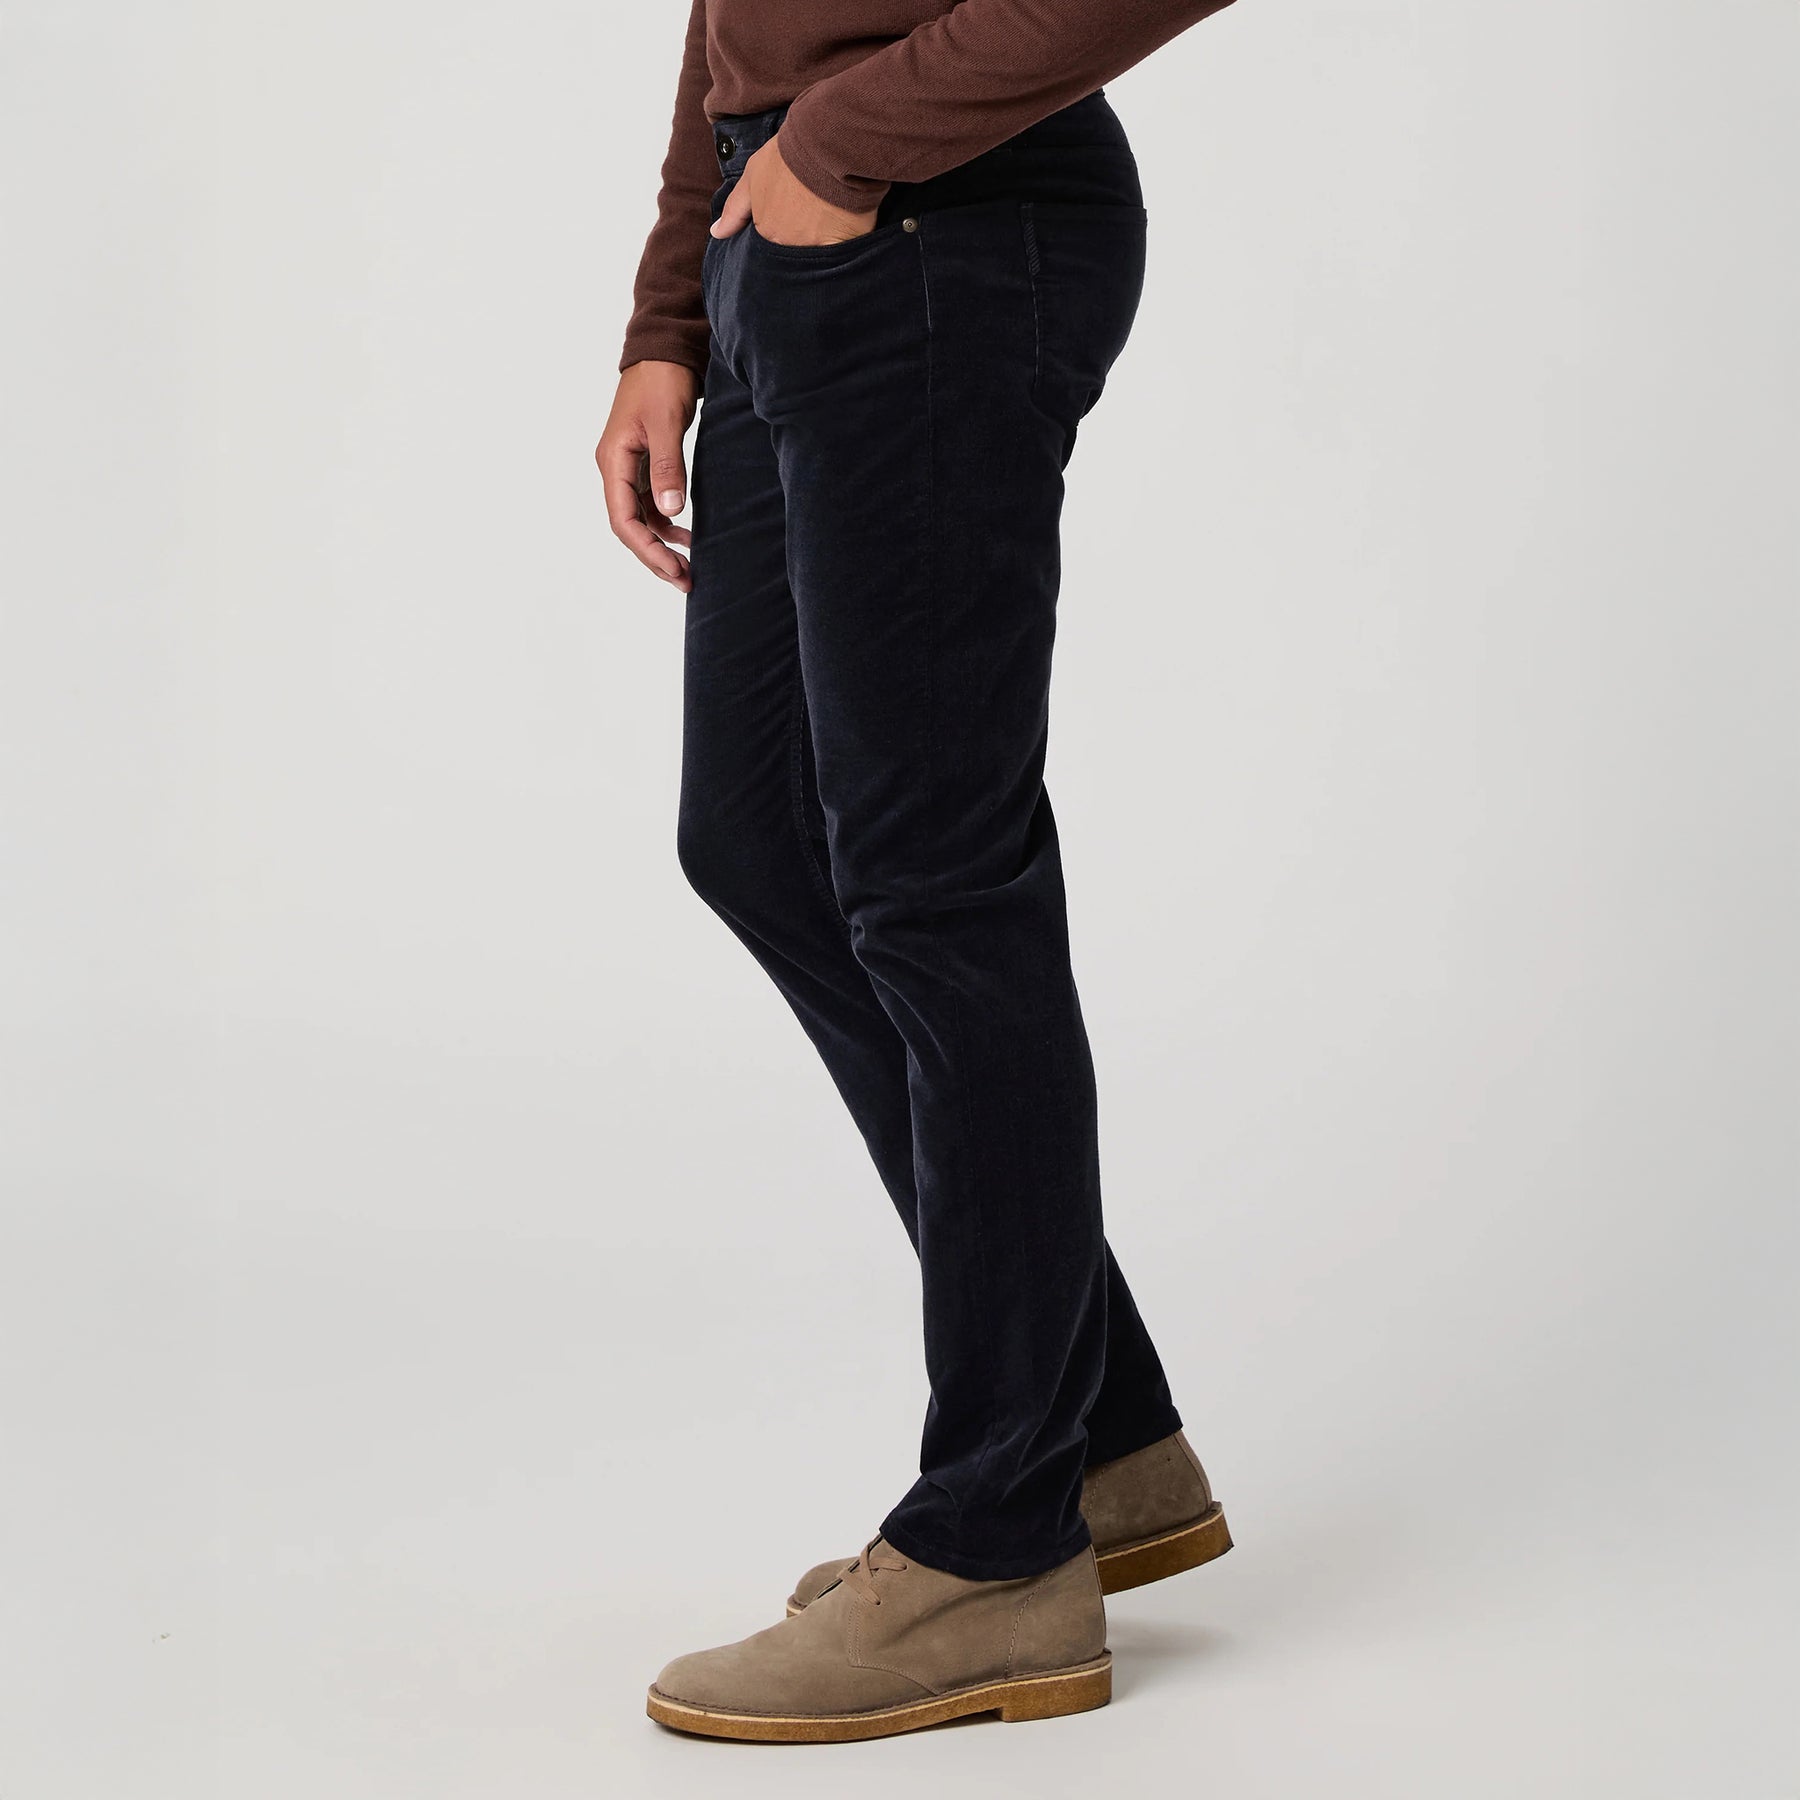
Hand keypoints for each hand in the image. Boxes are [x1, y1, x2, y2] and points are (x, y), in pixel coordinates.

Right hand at [596, 359, 700, 590]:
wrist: (663, 351)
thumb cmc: (661, 380)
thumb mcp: (666, 423)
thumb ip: (668, 468)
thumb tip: (671, 511)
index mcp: (613, 461)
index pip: (623, 520)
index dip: (647, 550)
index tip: (674, 570)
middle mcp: (615, 468)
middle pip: (630, 527)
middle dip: (655, 557)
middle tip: (685, 580)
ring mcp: (628, 468)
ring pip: (640, 519)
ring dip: (662, 545)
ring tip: (688, 568)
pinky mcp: (644, 465)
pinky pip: (651, 505)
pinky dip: (667, 524)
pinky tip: (688, 536)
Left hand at [710, 134, 878, 247]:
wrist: (826, 146)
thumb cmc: (788, 157)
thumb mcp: (753, 175)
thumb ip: (735, 208)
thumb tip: (716, 234)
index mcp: (767, 232)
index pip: (771, 245)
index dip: (783, 229)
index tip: (793, 213)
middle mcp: (788, 247)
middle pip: (794, 253)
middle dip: (801, 241)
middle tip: (813, 216)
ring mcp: (816, 250)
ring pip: (817, 258)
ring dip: (821, 247)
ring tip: (830, 220)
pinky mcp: (843, 247)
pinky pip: (843, 257)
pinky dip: (844, 249)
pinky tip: (847, 231)